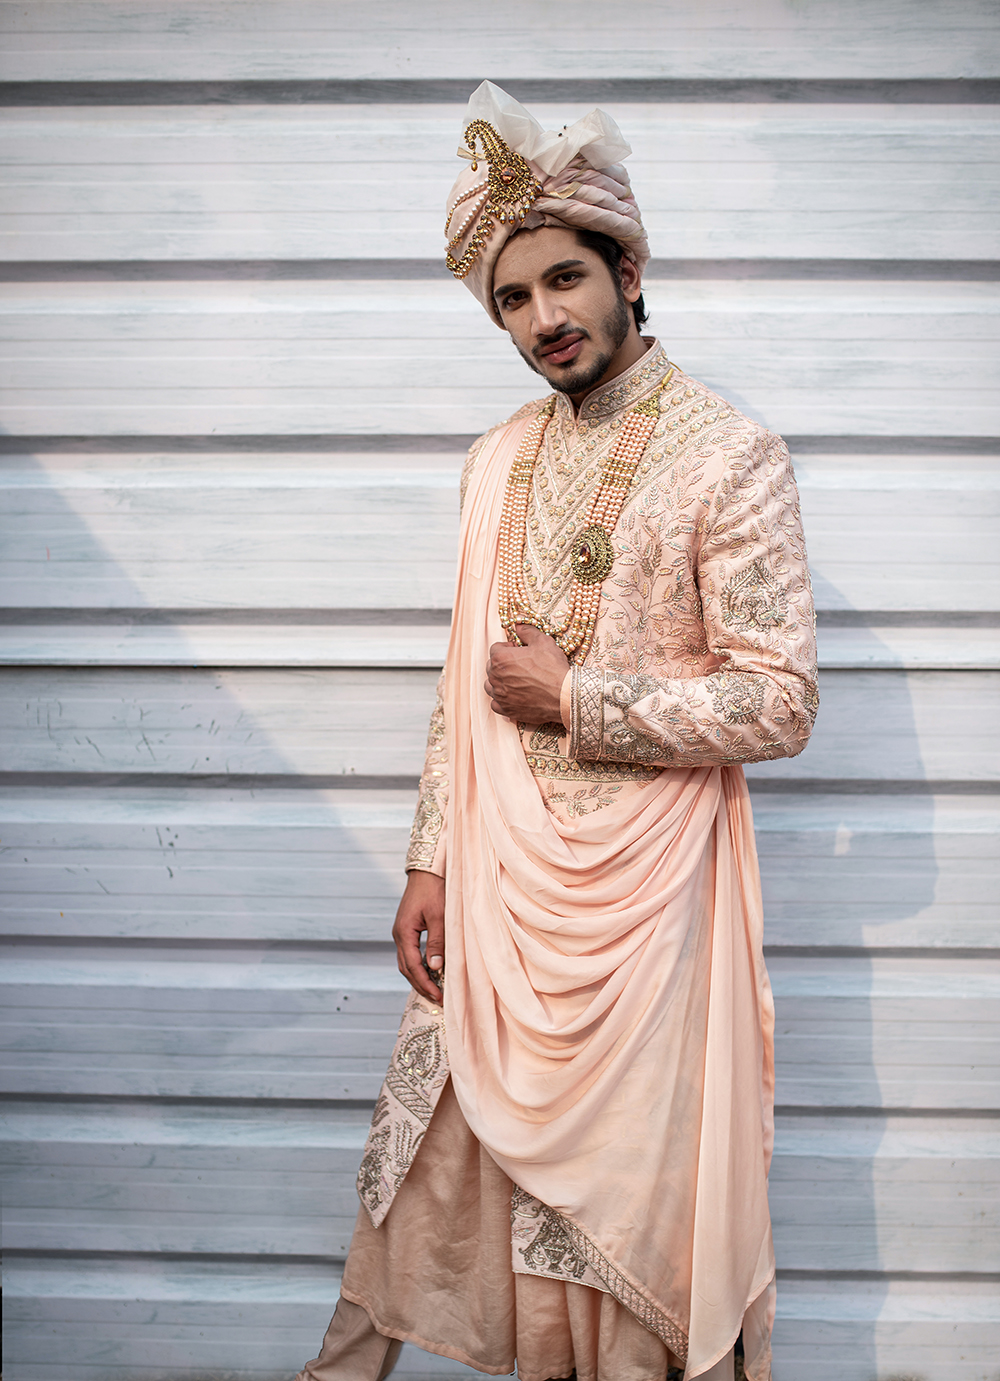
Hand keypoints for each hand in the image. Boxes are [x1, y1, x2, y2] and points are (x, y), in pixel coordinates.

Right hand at [392, 869, 445, 1000]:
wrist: (427, 871)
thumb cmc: (435, 890)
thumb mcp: (440, 917)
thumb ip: (437, 942)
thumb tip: (436, 967)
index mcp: (404, 933)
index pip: (413, 966)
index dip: (426, 983)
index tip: (439, 996)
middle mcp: (399, 934)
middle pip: (406, 968)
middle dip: (421, 985)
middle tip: (438, 1000)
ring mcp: (401, 932)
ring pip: (406, 963)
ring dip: (419, 978)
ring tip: (434, 990)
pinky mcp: (407, 928)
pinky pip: (410, 954)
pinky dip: (418, 966)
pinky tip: (430, 971)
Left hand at [485, 624, 569, 724]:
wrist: (564, 696)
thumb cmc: (553, 668)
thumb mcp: (543, 642)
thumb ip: (527, 631)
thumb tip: (518, 626)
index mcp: (500, 658)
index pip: (495, 648)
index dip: (508, 648)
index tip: (520, 652)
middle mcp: (495, 677)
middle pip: (491, 667)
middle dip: (503, 664)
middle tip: (521, 666)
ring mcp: (500, 695)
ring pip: (490, 686)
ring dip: (499, 682)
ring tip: (516, 681)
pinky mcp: (506, 710)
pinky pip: (496, 703)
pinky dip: (502, 700)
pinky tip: (514, 696)